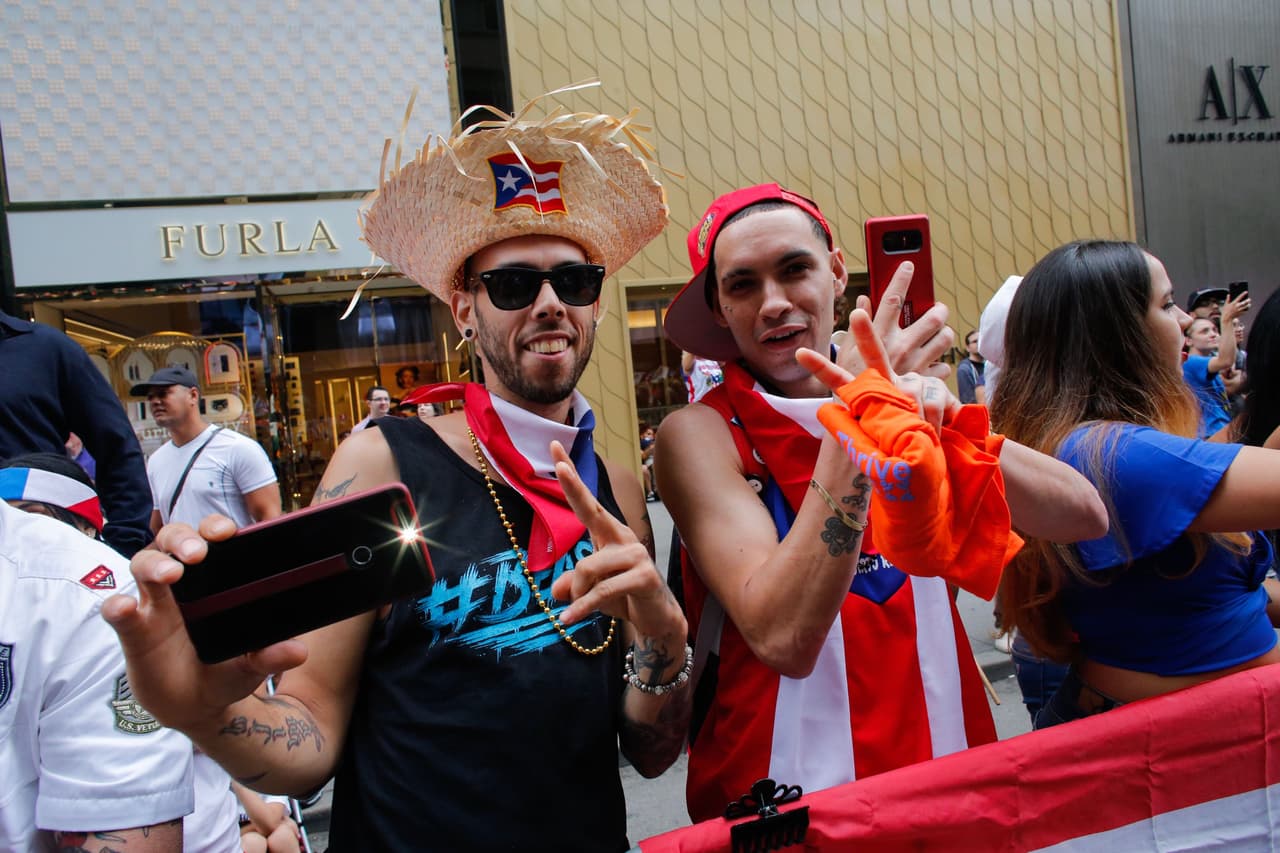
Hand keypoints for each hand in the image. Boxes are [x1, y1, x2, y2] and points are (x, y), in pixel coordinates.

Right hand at [101, 516, 308, 732]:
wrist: (196, 705)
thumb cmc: (225, 669)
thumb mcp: (251, 665)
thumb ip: (269, 656)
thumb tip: (298, 652)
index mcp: (214, 581)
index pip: (210, 539)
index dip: (215, 528)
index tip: (227, 533)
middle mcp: (181, 585)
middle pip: (172, 541)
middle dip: (183, 539)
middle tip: (198, 554)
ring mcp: (154, 605)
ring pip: (144, 564)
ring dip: (155, 564)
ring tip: (171, 574)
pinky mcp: (133, 630)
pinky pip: (118, 611)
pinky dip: (118, 606)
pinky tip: (125, 607)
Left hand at [549, 441, 685, 643]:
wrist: (658, 620)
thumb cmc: (625, 597)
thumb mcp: (590, 590)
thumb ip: (572, 584)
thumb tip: (556, 591)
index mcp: (610, 534)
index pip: (587, 502)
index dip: (571, 478)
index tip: (555, 447)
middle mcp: (624, 538)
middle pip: (592, 512)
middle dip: (574, 488)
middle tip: (560, 468)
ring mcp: (637, 556)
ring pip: (588, 566)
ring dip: (577, 593)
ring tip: (575, 609)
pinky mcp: (644, 577)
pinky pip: (602, 590)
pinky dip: (582, 608)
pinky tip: (569, 619)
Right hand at [836, 260, 954, 379]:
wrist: (863, 418)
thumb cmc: (850, 385)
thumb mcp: (845, 353)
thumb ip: (857, 326)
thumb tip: (863, 301)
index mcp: (878, 336)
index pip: (892, 300)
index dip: (901, 279)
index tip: (909, 265)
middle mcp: (900, 347)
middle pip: (931, 318)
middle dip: (938, 310)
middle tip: (938, 309)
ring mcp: (916, 364)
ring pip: (944, 338)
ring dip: (944, 334)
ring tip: (940, 334)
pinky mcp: (925, 382)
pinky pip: (943, 367)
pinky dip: (940, 365)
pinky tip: (934, 364)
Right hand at [1221, 291, 1250, 321]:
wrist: (1227, 318)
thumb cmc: (1225, 311)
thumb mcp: (1225, 304)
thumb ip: (1227, 299)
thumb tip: (1228, 295)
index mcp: (1233, 303)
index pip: (1239, 297)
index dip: (1243, 294)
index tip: (1246, 292)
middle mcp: (1237, 306)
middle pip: (1245, 302)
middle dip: (1248, 300)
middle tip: (1249, 299)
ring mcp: (1239, 310)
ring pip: (1246, 306)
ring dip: (1248, 305)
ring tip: (1249, 304)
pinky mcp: (1241, 313)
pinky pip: (1245, 311)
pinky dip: (1247, 310)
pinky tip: (1247, 309)